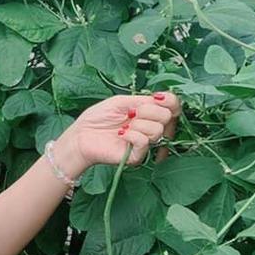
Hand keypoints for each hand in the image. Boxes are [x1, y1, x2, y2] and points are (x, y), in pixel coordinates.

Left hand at [66, 91, 180, 169]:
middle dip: (148, 111)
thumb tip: (161, 99)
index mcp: (148, 113)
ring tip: (123, 126)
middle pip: (167, 117)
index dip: (170, 101)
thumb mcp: (121, 101)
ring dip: (138, 124)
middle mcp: (150, 128)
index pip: (173, 107)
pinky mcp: (136, 156)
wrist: (81, 136)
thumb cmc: (97, 118)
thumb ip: (143, 100)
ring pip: (157, 130)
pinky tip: (120, 135)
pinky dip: (132, 135)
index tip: (156, 98)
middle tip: (130, 114)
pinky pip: (144, 142)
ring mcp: (144, 143)